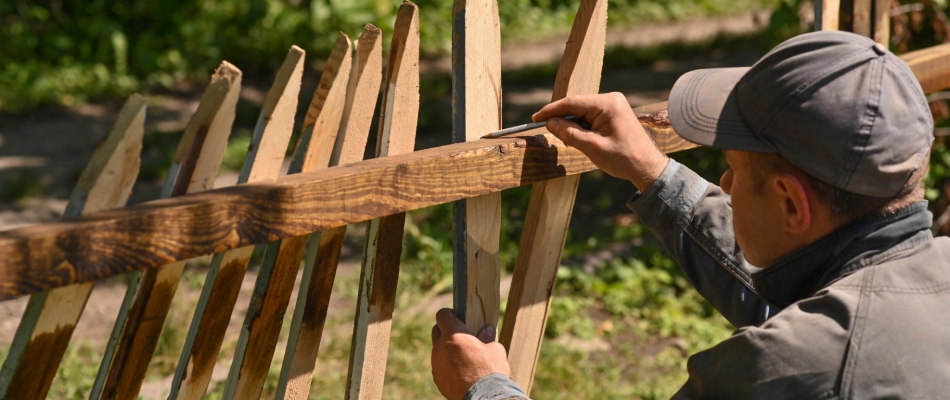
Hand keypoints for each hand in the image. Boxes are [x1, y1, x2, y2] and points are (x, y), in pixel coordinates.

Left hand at [431, 308, 509, 399]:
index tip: (458, 317)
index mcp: (454, 334)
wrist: (482, 397)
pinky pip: (440, 365)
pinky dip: (447, 364)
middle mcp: (440, 347)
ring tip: (462, 356)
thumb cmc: (490, 371)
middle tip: (460, 335)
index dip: (450, 314)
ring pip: (438, 349)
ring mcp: (436, 364)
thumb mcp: (495, 349)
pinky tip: (460, 370)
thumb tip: (487, 330)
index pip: (443, 315)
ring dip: (446, 349)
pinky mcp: (437, 378)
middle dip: (445, 329)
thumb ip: (487, 337)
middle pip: (436, 330)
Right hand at [533, 93, 668, 191]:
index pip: (572, 102)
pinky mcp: (614, 114)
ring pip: (582, 112)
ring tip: (568, 141)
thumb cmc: (623, 159)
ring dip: (572, 125)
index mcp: (607, 104)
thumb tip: (550, 123)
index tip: (535, 118)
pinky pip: (591, 116)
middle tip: (548, 132)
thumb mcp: (591, 147)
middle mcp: (611, 99)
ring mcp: (614, 106)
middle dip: (561, 119)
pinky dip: (581, 126)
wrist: (647, 167)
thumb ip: (569, 133)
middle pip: (576, 105)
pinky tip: (578, 139)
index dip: (551, 110)